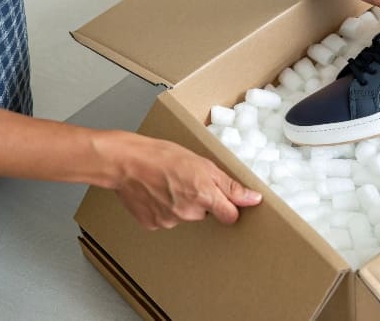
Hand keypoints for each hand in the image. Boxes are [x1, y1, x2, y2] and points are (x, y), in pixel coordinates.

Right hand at [96, 131, 261, 229]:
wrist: (125, 161)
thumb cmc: (162, 156)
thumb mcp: (204, 163)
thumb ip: (230, 186)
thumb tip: (253, 199)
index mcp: (204, 196)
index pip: (230, 216)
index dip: (229, 207)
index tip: (225, 199)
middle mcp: (188, 213)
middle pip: (206, 214)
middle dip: (202, 201)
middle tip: (187, 181)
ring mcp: (169, 221)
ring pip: (185, 216)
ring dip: (181, 204)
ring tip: (168, 184)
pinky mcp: (153, 224)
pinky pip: (166, 219)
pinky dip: (163, 209)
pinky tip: (156, 193)